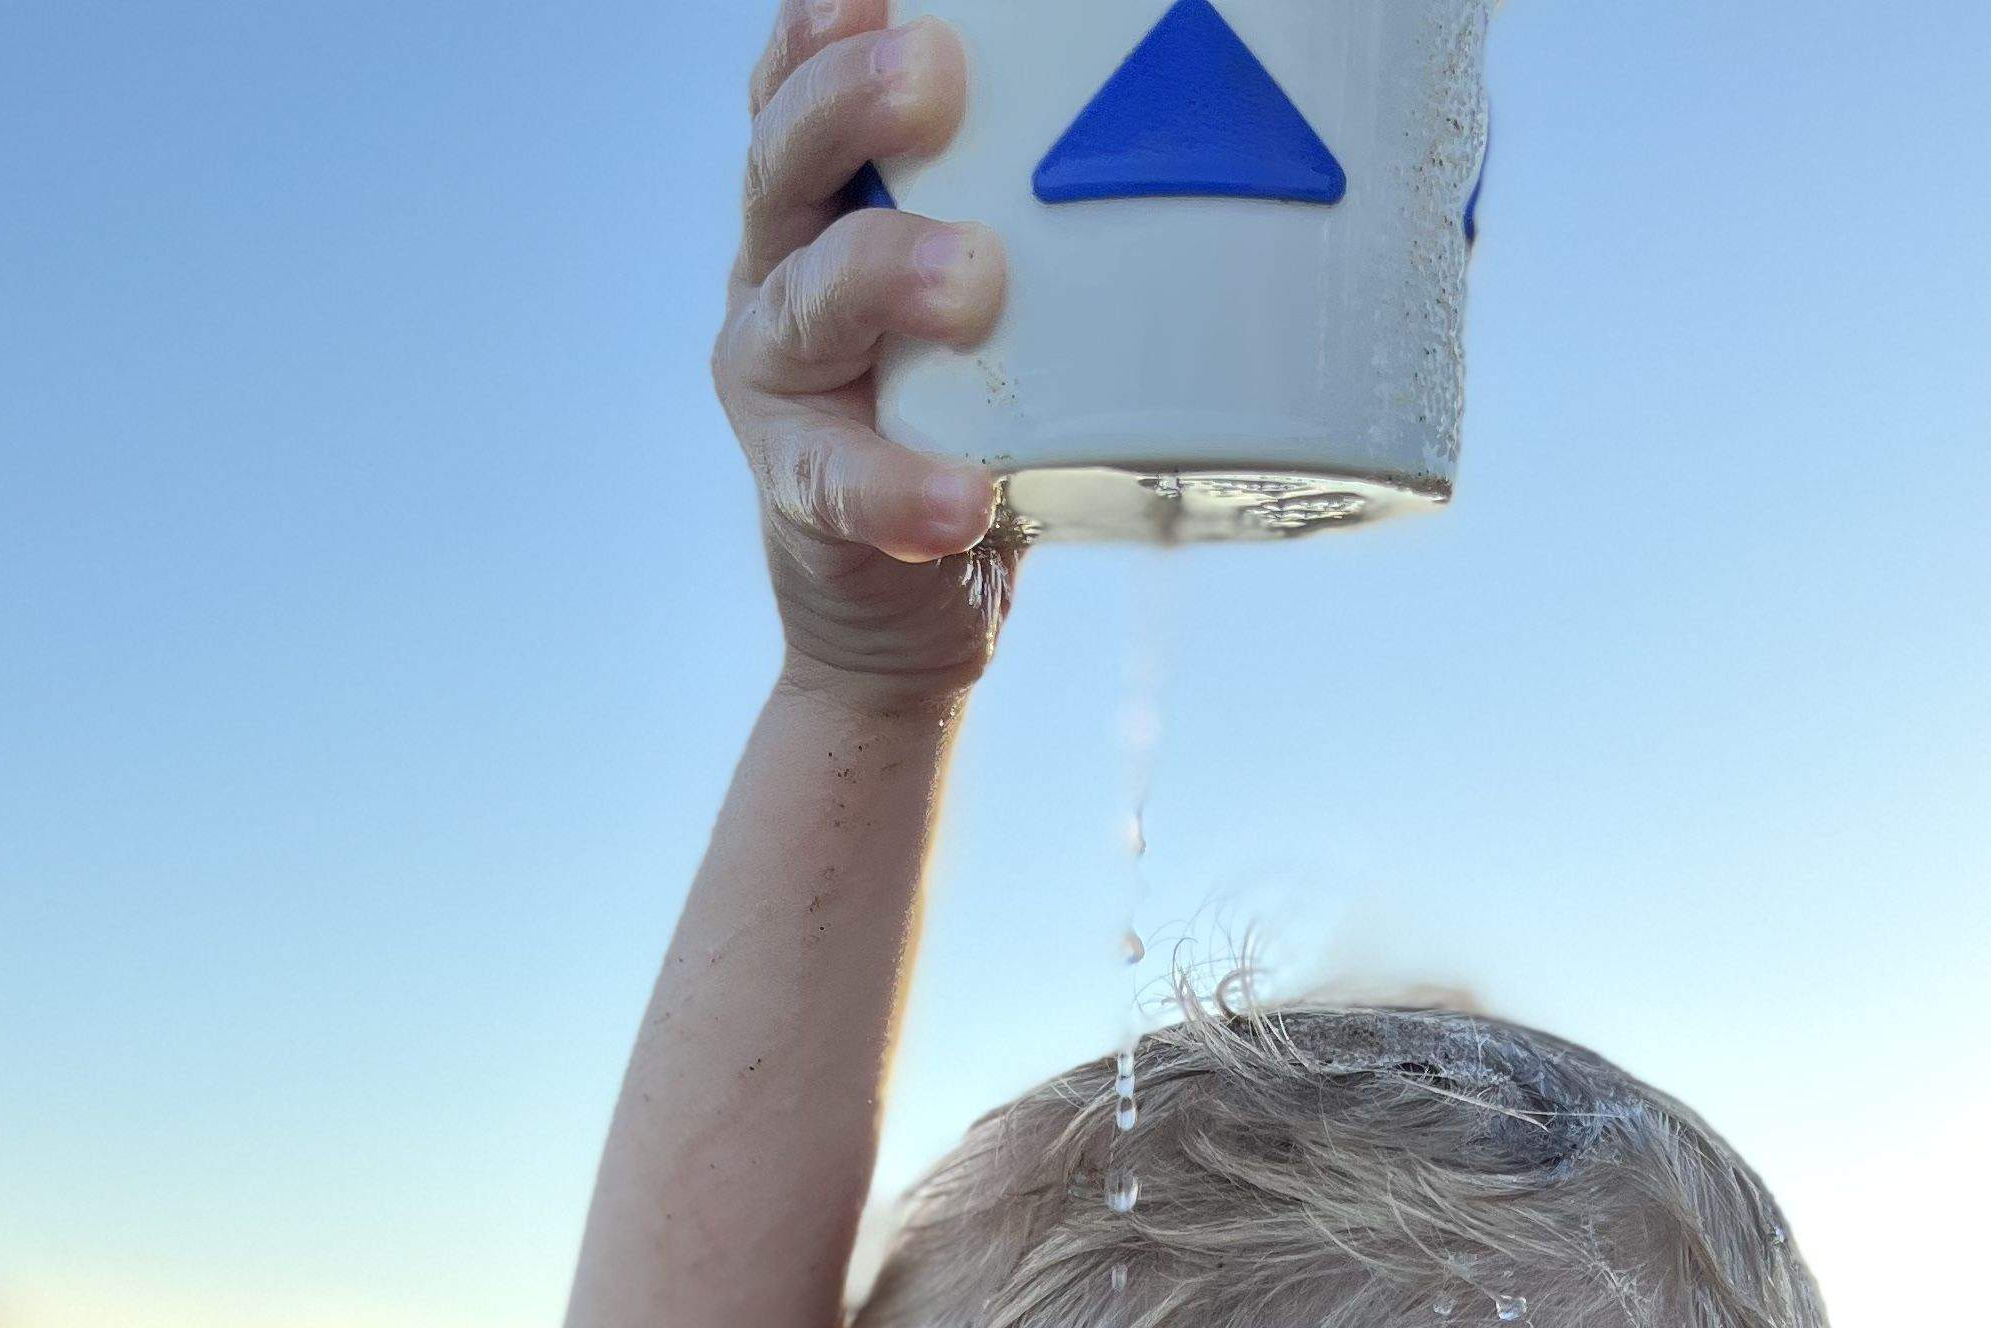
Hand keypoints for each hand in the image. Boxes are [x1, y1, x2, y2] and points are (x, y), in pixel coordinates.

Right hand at [717, 0, 1015, 707]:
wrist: (913, 607)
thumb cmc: (980, 422)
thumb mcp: (1010, 299)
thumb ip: (1045, 217)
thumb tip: (1212, 123)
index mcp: (823, 203)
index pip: (798, 85)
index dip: (818, 27)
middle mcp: (778, 271)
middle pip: (783, 157)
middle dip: (849, 103)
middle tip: (935, 77)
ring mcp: (778, 381)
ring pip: (807, 298)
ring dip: (887, 273)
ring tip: (974, 280)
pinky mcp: (800, 490)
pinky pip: (845, 480)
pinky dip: (904, 488)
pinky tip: (963, 498)